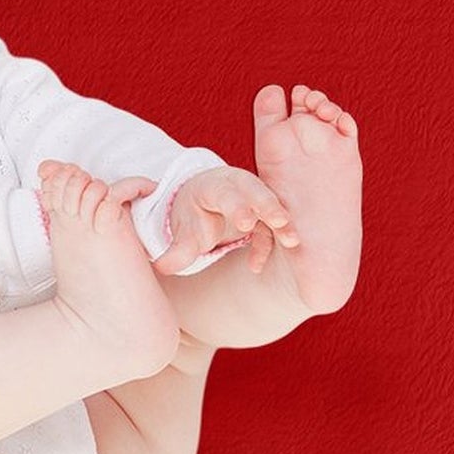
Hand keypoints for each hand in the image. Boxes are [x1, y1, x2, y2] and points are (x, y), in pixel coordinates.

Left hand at [153, 166, 298, 276]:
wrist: (202, 203)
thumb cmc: (193, 215)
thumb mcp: (183, 231)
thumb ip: (176, 250)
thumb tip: (161, 267)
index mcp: (213, 186)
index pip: (226, 193)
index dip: (237, 206)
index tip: (246, 223)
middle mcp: (237, 186)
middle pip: (256, 191)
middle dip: (268, 206)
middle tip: (279, 222)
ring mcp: (254, 197)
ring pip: (272, 206)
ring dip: (282, 223)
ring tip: (292, 241)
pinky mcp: (265, 212)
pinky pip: (271, 227)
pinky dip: (269, 244)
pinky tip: (254, 266)